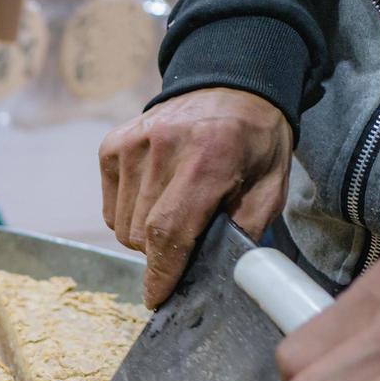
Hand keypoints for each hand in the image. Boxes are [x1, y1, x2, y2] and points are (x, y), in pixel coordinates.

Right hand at [99, 88, 292, 307]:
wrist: (228, 82)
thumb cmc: (253, 142)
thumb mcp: (270, 186)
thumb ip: (245, 229)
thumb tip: (215, 274)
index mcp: (209, 158)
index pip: (169, 229)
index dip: (161, 271)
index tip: (157, 298)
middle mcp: (163, 148)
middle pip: (141, 233)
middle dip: (160, 253)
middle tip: (185, 241)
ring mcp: (132, 144)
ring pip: (121, 225)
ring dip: (143, 235)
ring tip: (171, 213)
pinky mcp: (112, 145)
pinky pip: (110, 206)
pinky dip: (128, 214)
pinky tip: (153, 195)